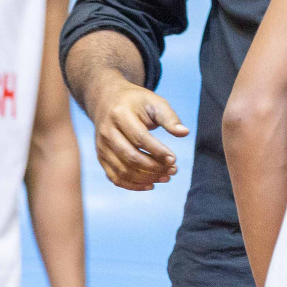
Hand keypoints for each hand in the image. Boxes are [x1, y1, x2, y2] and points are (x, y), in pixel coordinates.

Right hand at [89, 74, 188, 190]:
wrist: (107, 101)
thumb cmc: (136, 102)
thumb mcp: (154, 102)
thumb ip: (169, 118)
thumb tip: (184, 133)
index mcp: (120, 115)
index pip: (139, 138)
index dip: (157, 151)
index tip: (174, 159)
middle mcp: (107, 132)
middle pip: (130, 156)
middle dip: (154, 167)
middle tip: (174, 169)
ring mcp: (101, 147)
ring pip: (122, 170)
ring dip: (146, 178)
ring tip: (167, 177)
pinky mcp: (101, 158)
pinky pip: (114, 177)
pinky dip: (132, 185)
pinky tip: (151, 185)